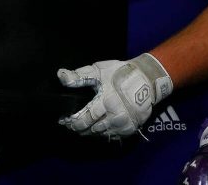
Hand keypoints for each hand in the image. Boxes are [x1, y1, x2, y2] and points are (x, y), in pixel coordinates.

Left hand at [58, 53, 172, 137]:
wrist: (146, 80)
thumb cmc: (119, 73)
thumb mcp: (98, 70)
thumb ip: (79, 76)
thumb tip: (60, 76)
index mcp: (106, 102)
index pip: (85, 117)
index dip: (73, 121)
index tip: (63, 121)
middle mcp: (115, 117)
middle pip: (92, 128)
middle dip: (79, 128)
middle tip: (69, 125)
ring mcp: (124, 124)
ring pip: (101, 134)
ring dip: (89, 132)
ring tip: (80, 128)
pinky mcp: (130, 128)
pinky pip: (112, 136)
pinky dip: (102, 133)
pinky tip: (95, 129)